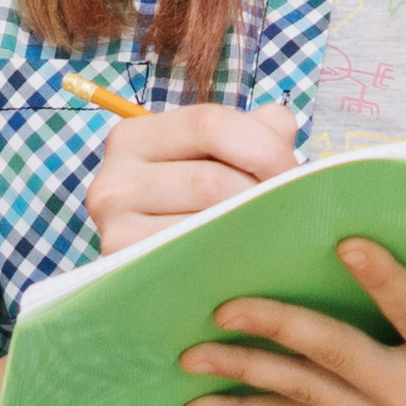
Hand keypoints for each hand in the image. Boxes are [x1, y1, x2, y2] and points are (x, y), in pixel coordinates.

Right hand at [84, 103, 301, 257]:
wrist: (164, 281)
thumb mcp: (222, 159)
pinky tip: (245, 261)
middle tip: (291, 215)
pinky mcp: (124, 266)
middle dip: (263, 198)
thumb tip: (281, 127)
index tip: (293, 173)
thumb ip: (257, 131)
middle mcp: (112, 178)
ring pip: (204, 220)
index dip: (264, 148)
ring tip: (273, 237)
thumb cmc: (199, 210)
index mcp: (134, 137)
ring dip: (251, 230)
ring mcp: (112, 226)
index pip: (209, 124)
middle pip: (210, 180)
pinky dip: (230, 260)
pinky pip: (193, 258)